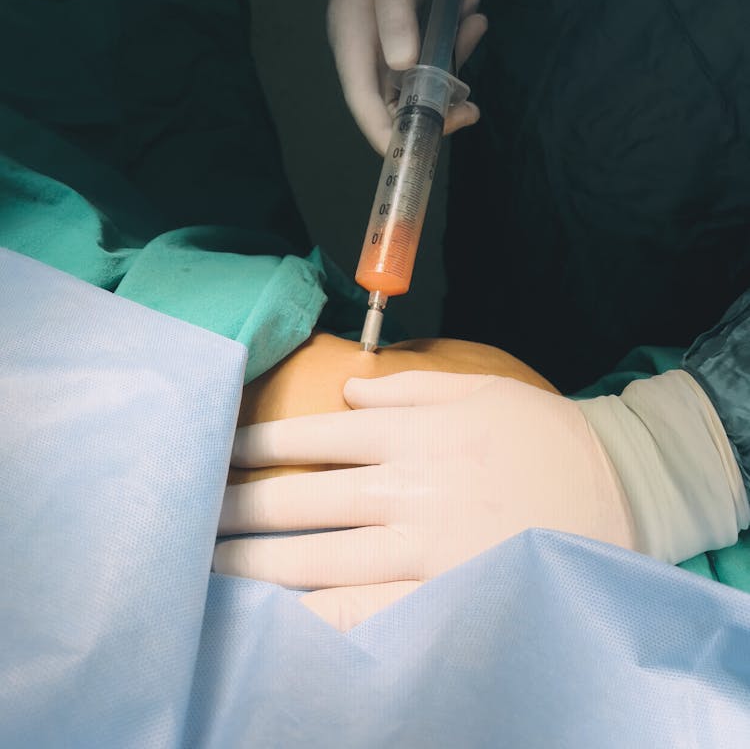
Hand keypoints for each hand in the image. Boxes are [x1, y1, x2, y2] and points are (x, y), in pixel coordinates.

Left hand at [215, 372, 635, 626]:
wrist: (615, 487)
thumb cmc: (542, 435)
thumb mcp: (478, 389)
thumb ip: (408, 387)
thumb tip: (347, 391)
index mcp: (408, 432)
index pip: (309, 438)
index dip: (256, 446)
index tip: (218, 454)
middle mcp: (403, 486)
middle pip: (297, 500)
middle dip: (235, 508)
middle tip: (190, 514)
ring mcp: (418, 544)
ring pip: (313, 557)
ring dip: (252, 563)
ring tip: (207, 564)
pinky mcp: (440, 592)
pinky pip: (362, 611)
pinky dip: (311, 616)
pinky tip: (272, 619)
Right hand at [329, 0, 486, 153]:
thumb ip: (396, 13)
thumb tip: (403, 65)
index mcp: (352, 38)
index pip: (363, 101)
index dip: (386, 134)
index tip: (419, 154)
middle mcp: (364, 48)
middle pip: (391, 100)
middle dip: (432, 108)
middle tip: (472, 106)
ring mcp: (382, 41)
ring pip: (416, 79)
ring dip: (450, 65)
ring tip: (476, 23)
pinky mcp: (402, 29)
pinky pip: (427, 51)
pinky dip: (452, 40)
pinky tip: (472, 12)